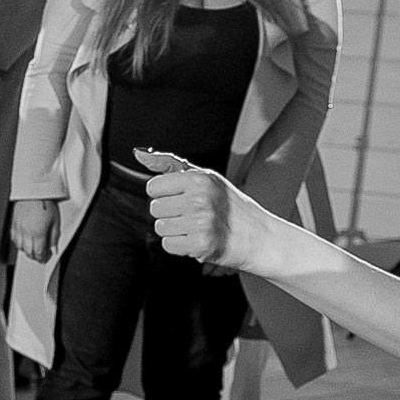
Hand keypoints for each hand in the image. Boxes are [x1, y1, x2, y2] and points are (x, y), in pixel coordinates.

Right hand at [11, 197, 58, 263]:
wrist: (33, 191)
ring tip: (32, 248)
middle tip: (40, 255)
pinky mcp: (13, 223)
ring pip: (19, 246)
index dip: (42, 257)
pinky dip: (18, 242)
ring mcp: (18, 228)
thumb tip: (54, 248)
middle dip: (34, 256)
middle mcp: (26, 233)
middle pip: (28, 252)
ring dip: (26, 250)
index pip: (38, 252)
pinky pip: (13, 238)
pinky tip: (23, 241)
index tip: (45, 257)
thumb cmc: (45, 203)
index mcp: (38, 233)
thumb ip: (54, 237)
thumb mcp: (55, 221)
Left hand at [140, 149, 270, 271]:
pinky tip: (196, 239)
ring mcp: (200, 223)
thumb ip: (170, 165)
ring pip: (160, 228)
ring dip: (175, 231)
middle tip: (192, 215)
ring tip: (196, 228)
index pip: (153, 187)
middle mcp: (199, 200)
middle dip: (170, 214)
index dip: (165, 194)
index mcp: (199, 180)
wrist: (259, 236)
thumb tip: (139, 153)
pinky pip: (168, 245)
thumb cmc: (230, 206)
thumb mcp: (205, 178)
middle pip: (155, 208)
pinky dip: (179, 246)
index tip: (181, 198)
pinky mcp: (200, 245)